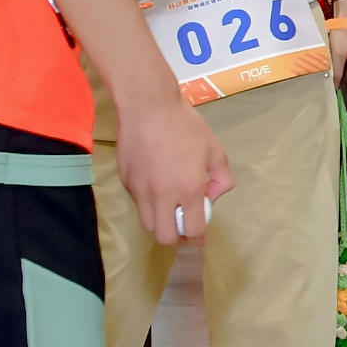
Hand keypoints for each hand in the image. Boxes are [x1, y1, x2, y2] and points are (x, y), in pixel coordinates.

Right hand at [115, 91, 234, 243]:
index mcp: (189, 189)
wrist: (148, 107)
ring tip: (169, 206)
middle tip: (182, 224)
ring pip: (147, 224)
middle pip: (164, 237)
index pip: (192, 231)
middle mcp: (162, 195)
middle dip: (176, 237)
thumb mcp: (215, 150)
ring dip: (160, 222)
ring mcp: (140, 190)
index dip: (198, 239)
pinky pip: (138, 203)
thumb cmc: (185, 126)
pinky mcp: (125, 181)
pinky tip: (155, 183)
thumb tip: (212, 197)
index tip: (199, 237)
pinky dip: (148, 202)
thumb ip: (221, 178)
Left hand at [323, 17, 346, 73]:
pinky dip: (345, 54)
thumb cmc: (344, 32)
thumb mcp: (337, 54)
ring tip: (338, 49)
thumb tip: (335, 86)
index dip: (340, 74)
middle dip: (341, 65)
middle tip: (335, 55)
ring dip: (342, 59)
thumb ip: (337, 72)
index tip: (333, 66)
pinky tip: (342, 46)